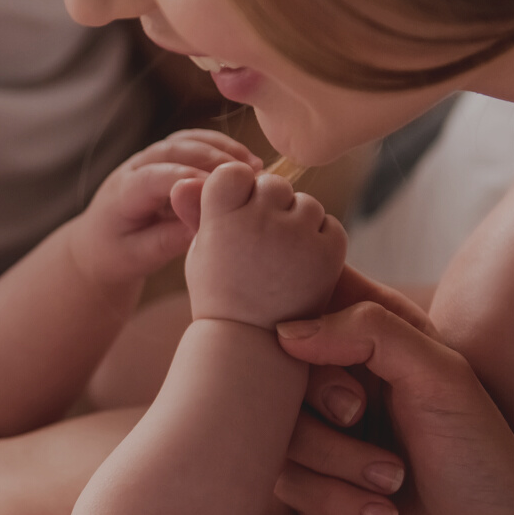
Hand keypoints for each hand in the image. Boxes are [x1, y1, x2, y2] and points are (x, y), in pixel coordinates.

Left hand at [66, 130, 262, 284]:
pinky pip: (193, 143)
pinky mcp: (166, 158)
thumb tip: (205, 225)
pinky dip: (220, 148)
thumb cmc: (117, 255)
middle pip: (173, 151)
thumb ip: (168, 241)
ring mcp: (149, 159)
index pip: (156, 177)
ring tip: (253, 166)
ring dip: (221, 148)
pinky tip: (247, 163)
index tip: (222, 192)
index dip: (190, 180)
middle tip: (248, 175)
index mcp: (122, 193)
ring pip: (185, 141)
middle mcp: (134, 168)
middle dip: (212, 159)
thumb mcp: (139, 257)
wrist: (99, 245)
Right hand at [173, 162, 345, 328]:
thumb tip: (183, 181)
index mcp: (221, 216)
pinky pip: (330, 225)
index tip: (234, 219)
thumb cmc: (219, 294)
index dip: (236, 191)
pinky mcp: (329, 251)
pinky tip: (302, 267)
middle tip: (260, 245)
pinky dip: (321, 240)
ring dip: (297, 222)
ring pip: (306, 203)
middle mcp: (259, 220)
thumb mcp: (200, 251)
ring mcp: (297, 235)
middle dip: (270, 207)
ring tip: (280, 259)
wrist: (250, 342)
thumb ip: (200, 211)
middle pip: (274, 184)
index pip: (233, 172)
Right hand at [272, 302, 513, 514]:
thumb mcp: (444, 379)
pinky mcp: (308, 492)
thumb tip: (283, 333)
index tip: (323, 347)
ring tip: (393, 483)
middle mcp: (345, 383)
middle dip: (319, 396)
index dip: (301, 312)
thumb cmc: (485, 468)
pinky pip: (282, 481)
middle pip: (277, 361)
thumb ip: (371, 330)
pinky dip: (334, 500)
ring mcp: (323, 438)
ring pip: (273, 427)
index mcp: (382, 342)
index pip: (313, 294)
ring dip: (336, 459)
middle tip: (359, 416)